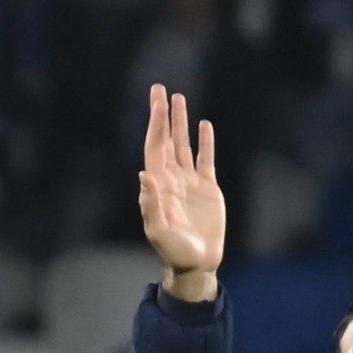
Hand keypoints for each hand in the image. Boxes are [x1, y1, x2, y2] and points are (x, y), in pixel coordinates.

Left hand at [135, 82, 225, 287]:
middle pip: (166, 139)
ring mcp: (189, 181)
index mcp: (158, 185)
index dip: (155, 125)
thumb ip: (151, 205)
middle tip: (159, 89)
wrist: (197, 262)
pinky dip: (205, 142)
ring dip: (181, 122)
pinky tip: (204, 125)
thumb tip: (144, 175)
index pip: (155, 147)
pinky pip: (206, 158)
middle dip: (162, 115)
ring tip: (179, 98)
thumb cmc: (174, 250)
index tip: (156, 103)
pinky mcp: (208, 187)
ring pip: (184, 144)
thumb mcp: (158, 231)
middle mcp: (172, 178)